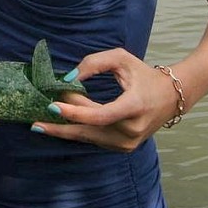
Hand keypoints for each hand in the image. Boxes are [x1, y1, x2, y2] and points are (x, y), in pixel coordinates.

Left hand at [28, 48, 179, 151]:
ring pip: (90, 137)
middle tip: (35, 123)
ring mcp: (129, 143)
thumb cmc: (144, 74)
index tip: (53, 105)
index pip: (100, 115)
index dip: (75, 112)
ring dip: (67, 128)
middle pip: (89, 131)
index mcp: (134, 106)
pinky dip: (79, 131)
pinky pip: (96, 140)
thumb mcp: (121, 59)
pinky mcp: (125, 148)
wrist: (172, 97)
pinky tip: (63, 125)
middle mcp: (132, 130)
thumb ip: (94, 63)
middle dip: (61, 126)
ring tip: (43, 122)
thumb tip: (68, 79)